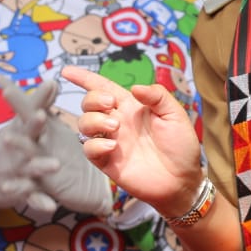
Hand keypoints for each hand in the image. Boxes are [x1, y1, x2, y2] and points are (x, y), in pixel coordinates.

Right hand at [0, 77, 60, 212]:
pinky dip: (39, 200)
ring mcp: (17, 171)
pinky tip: (50, 205)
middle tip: (40, 116)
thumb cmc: (18, 146)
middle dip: (31, 127)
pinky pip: (32, 197)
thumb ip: (40, 104)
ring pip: (29, 168)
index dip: (37, 99)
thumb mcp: (28, 126)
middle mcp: (15, 149)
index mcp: (19, 130)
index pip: (28, 111)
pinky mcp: (22, 193)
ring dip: (39, 166)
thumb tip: (52, 80)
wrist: (0, 182)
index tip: (50, 84)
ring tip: (54, 165)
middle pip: (24, 136)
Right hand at [63, 66, 203, 217]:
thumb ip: (157, 96)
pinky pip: (88, 148)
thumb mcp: (175, 114)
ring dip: (94, 120)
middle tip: (111, 106)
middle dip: (93, 99)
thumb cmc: (181, 145)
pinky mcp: (107, 161)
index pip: (104, 87)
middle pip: (89, 103)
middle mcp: (117, 121)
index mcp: (132, 106)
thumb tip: (135, 87)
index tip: (67, 71)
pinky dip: (95, 144)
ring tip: (115, 126)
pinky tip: (113, 146)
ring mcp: (111, 141)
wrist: (182, 179)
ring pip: (84, 124)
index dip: (85, 78)